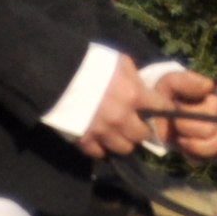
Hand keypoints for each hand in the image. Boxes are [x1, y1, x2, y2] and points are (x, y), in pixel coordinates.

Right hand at [79, 57, 216, 159]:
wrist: (56, 72)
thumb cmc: (91, 63)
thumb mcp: (119, 62)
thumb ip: (135, 79)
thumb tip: (144, 92)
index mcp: (134, 95)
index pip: (160, 109)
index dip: (159, 110)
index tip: (154, 111)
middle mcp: (122, 117)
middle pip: (142, 135)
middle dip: (139, 129)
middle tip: (132, 123)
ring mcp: (103, 132)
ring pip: (124, 148)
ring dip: (122, 141)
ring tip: (115, 133)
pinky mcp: (84, 141)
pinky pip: (100, 153)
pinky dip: (100, 148)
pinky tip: (98, 138)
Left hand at [150, 64, 216, 160]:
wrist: (150, 110)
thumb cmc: (163, 93)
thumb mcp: (170, 82)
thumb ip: (187, 80)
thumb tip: (208, 86)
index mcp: (214, 97)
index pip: (214, 108)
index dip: (191, 112)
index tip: (176, 106)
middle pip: (211, 129)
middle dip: (186, 126)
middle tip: (173, 122)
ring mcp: (212, 134)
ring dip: (192, 142)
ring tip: (178, 136)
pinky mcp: (202, 150)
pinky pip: (206, 158)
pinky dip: (191, 153)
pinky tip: (180, 144)